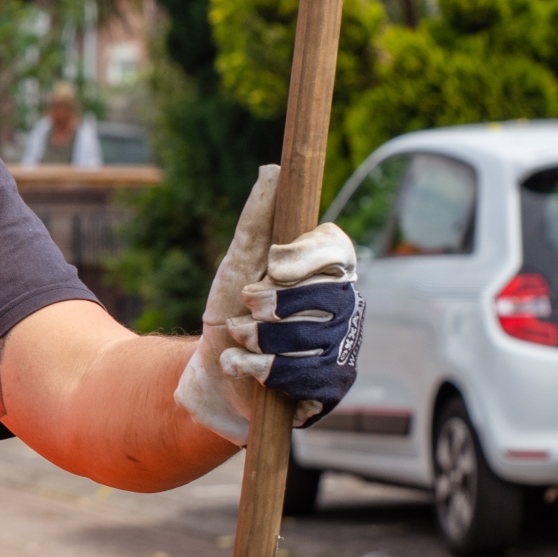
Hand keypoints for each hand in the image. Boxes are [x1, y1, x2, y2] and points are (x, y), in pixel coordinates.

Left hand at [175, 165, 360, 442]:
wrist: (211, 374)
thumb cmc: (228, 311)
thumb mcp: (236, 263)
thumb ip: (256, 221)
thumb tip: (273, 171)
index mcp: (329, 270)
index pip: (337, 250)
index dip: (304, 256)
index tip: (272, 264)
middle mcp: (346, 306)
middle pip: (326, 295)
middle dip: (270, 304)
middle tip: (245, 308)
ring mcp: (344, 346)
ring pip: (311, 337)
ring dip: (257, 339)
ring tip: (239, 340)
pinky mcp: (333, 385)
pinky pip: (306, 375)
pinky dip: (259, 371)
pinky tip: (241, 367)